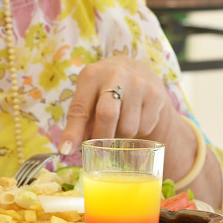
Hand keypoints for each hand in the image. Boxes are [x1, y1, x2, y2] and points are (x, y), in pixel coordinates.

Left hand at [58, 56, 177, 152]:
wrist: (139, 72)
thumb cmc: (104, 90)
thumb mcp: (87, 96)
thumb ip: (78, 121)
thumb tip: (67, 149)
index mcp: (92, 75)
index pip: (80, 108)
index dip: (72, 132)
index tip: (65, 150)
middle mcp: (116, 74)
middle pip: (107, 116)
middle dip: (101, 138)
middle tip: (99, 149)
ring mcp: (139, 84)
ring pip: (127, 128)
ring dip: (120, 136)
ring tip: (119, 124)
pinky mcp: (157, 95)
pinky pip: (144, 128)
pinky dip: (137, 131)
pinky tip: (135, 118)